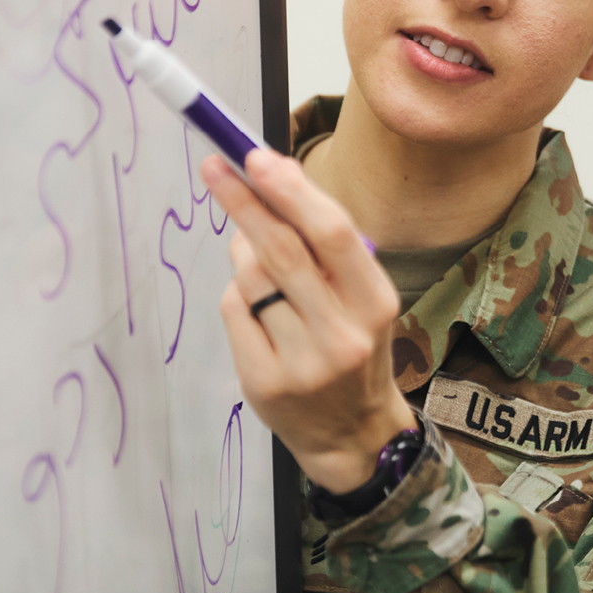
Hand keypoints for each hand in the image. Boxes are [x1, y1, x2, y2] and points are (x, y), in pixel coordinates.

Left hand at [202, 149, 414, 494]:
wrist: (352, 434)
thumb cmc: (352, 346)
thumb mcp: (359, 298)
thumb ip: (322, 249)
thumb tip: (267, 184)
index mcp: (376, 303)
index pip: (333, 234)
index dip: (291, 191)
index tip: (257, 157)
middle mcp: (343, 334)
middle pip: (284, 251)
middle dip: (245, 202)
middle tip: (216, 165)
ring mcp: (303, 362)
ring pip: (251, 280)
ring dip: (242, 252)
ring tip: (252, 252)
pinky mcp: (264, 382)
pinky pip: (235, 313)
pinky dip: (238, 296)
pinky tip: (255, 305)